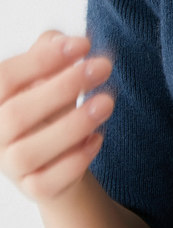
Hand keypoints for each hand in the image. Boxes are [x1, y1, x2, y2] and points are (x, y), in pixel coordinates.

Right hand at [0, 30, 113, 202]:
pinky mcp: (33, 189)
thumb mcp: (48, 74)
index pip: (4, 78)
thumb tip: (60, 39)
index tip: (83, 44)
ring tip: (107, 102)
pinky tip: (98, 138)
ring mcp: (9, 166)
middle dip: (64, 87)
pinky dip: (76, 160)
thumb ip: (49, 50)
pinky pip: (47, 182)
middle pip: (15, 114)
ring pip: (28, 153)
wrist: (57, 155)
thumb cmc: (49, 105)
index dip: (41, 59)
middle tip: (104, 66)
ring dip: (72, 125)